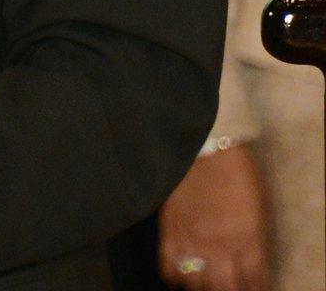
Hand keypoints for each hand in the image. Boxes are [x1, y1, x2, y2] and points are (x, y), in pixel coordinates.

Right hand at [159, 145, 267, 290]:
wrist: (202, 147)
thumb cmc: (235, 174)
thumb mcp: (254, 210)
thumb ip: (252, 240)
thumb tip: (248, 263)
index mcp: (247, 238)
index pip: (253, 280)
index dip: (252, 289)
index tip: (250, 289)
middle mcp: (220, 245)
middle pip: (223, 288)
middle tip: (226, 288)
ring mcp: (192, 239)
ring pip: (196, 284)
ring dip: (201, 289)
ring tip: (204, 287)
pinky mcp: (170, 232)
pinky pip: (169, 268)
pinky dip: (175, 278)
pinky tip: (181, 277)